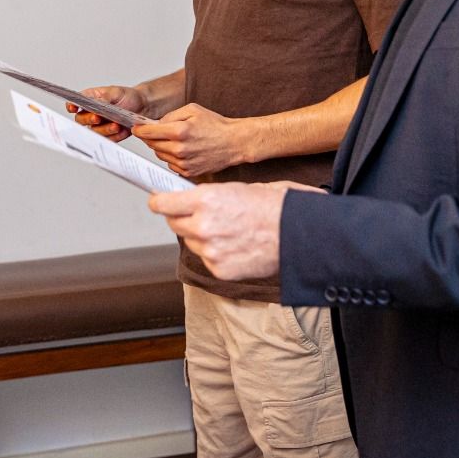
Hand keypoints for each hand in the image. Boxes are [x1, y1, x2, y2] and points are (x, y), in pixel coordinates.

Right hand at [67, 86, 146, 141]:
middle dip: (88, 119)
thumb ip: (103, 97)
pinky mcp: (109, 135)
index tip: (73, 107)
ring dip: (104, 129)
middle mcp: (91, 114)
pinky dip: (114, 135)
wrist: (142, 107)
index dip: (71, 106)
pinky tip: (121, 130)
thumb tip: (94, 102)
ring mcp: (99, 126)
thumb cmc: (127, 97)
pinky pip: (107, 139)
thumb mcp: (115, 92)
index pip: (75, 103)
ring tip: (116, 125)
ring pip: (94, 131)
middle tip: (97, 117)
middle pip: (81, 120)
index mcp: (90, 100)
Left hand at [132, 104, 250, 177]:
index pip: (149, 132)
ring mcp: (184, 163)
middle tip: (154, 132)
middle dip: (150, 138)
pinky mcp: (188, 172)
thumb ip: (171, 116)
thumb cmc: (216, 125)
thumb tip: (156, 124)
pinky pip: (170, 164)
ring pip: (160, 155)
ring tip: (172, 140)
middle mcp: (180, 149)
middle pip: (152, 145)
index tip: (136, 128)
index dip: (139, 130)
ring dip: (161, 147)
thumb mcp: (192, 110)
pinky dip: (171, 157)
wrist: (234, 142)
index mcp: (180, 131)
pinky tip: (181, 150)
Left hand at [148, 182, 288, 280]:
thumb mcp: (238, 188)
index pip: (162, 204)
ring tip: (225, 229)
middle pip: (173, 224)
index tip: (159, 201)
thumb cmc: (275, 207)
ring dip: (199, 236)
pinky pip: (207, 259)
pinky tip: (233, 244)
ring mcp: (210, 250)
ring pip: (191, 242)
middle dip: (181, 218)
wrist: (298, 234)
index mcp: (205, 199)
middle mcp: (203, 226)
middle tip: (197, 214)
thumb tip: (189, 197)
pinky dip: (215, 253)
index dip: (160, 202)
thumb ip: (209, 195)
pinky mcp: (219, 270)